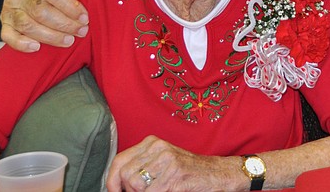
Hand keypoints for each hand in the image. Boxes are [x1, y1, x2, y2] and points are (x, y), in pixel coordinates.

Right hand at [0, 0, 87, 51]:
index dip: (69, 5)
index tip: (85, 16)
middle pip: (40, 11)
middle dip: (64, 23)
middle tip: (82, 31)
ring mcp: (10, 7)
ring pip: (28, 25)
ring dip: (51, 36)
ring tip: (70, 40)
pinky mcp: (5, 22)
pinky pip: (8, 36)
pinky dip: (21, 43)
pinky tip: (37, 47)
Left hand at [106, 136, 241, 191]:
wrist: (218, 173)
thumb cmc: (189, 171)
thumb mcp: (163, 161)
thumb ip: (142, 167)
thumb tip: (116, 183)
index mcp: (152, 142)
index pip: (119, 161)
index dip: (111, 180)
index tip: (113, 191)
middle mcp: (158, 147)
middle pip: (125, 175)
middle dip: (128, 191)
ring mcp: (167, 160)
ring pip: (136, 185)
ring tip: (157, 190)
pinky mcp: (175, 175)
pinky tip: (169, 190)